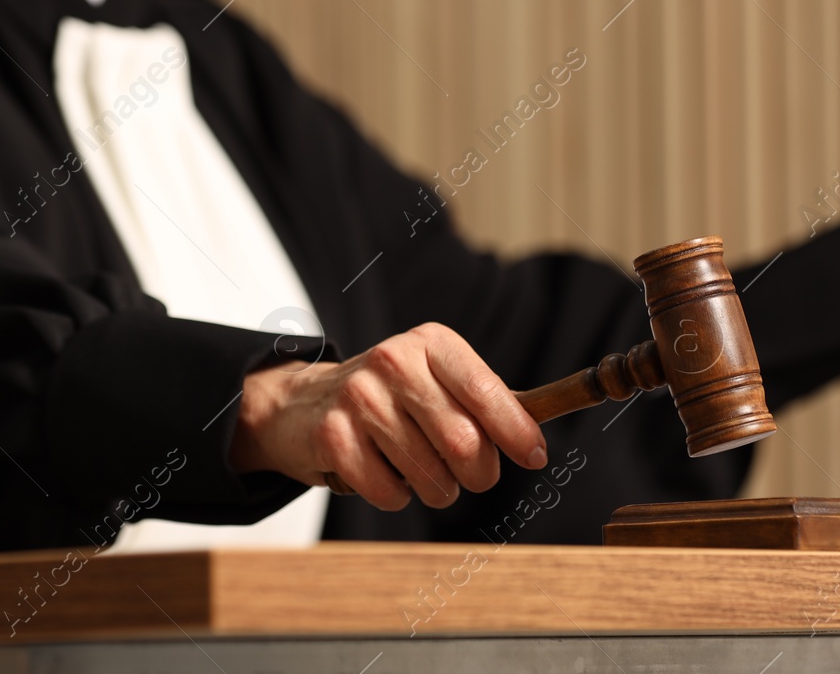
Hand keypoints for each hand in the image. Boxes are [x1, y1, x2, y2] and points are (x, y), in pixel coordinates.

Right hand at [228, 322, 547, 511]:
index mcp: (431, 344)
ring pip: (429, 475)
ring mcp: (359, 397)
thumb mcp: (438, 380)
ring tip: (425, 473)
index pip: (485, 391)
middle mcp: (394, 361)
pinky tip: (386, 473)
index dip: (516, 431)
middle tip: (471, 475)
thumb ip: (486, 403)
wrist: (303, 403)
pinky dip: (397, 496)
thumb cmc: (391, 397)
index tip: (535, 457)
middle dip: (478, 473)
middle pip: (463, 442)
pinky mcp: (333, 436)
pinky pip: (389, 493)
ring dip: (438, 489)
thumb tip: (536, 443)